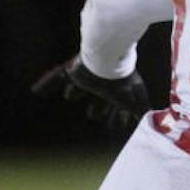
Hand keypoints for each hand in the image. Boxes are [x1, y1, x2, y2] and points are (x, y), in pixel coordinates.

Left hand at [32, 54, 149, 131]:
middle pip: (98, 98)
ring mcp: (86, 77)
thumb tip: (154, 126)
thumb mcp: (135, 102)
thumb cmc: (123, 84)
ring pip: (79, 86)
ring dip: (74, 91)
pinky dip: (45, 84)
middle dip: (97, 107)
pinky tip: (35, 91)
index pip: (117, 107)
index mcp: (117, 91)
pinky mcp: (71, 71)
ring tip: (70, 95)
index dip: (118, 117)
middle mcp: (102, 84)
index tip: (118, 126)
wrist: (109, 63)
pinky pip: (55, 77)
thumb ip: (140, 114)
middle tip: (93, 116)